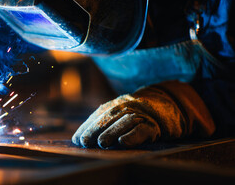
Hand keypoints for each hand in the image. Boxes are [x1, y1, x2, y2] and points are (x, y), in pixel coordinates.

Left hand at [72, 81, 214, 147]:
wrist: (170, 105)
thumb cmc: (140, 114)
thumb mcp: (122, 113)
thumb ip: (106, 121)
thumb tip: (83, 137)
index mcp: (116, 104)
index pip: (98, 114)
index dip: (87, 126)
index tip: (77, 139)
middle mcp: (127, 106)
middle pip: (108, 117)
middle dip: (95, 129)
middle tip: (85, 141)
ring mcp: (141, 114)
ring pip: (124, 122)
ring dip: (111, 132)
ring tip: (102, 143)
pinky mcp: (154, 124)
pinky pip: (143, 130)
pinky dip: (133, 136)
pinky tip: (123, 142)